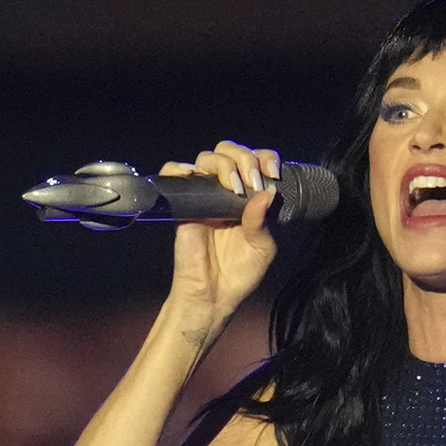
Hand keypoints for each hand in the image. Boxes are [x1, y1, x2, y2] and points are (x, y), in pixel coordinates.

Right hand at [157, 139, 289, 343]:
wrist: (213, 295)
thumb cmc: (239, 273)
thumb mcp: (262, 248)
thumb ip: (263, 221)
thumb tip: (265, 193)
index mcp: (249, 197)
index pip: (255, 161)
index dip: (264, 158)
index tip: (271, 172)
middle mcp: (225, 191)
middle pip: (229, 151)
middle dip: (243, 158)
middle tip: (250, 181)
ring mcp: (203, 196)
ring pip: (206, 158)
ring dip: (222, 165)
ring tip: (233, 187)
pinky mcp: (182, 204)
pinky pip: (173, 173)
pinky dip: (181, 168)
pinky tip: (196, 178)